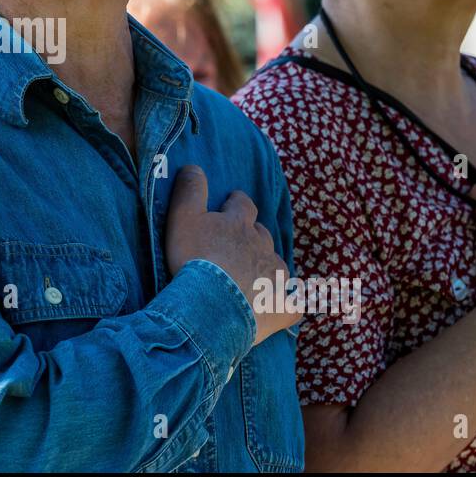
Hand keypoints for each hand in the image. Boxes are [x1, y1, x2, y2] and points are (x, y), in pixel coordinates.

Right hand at [164, 165, 300, 345]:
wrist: (212, 306)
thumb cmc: (194, 260)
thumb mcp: (183, 218)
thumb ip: (190, 191)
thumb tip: (194, 166)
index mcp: (240, 223)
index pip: (243, 204)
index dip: (237, 204)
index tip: (231, 204)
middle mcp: (263, 245)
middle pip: (262, 234)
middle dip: (252, 237)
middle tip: (236, 247)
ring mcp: (276, 275)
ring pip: (276, 264)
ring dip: (265, 268)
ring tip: (251, 280)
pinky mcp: (284, 306)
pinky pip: (293, 304)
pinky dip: (287, 305)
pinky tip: (280, 310)